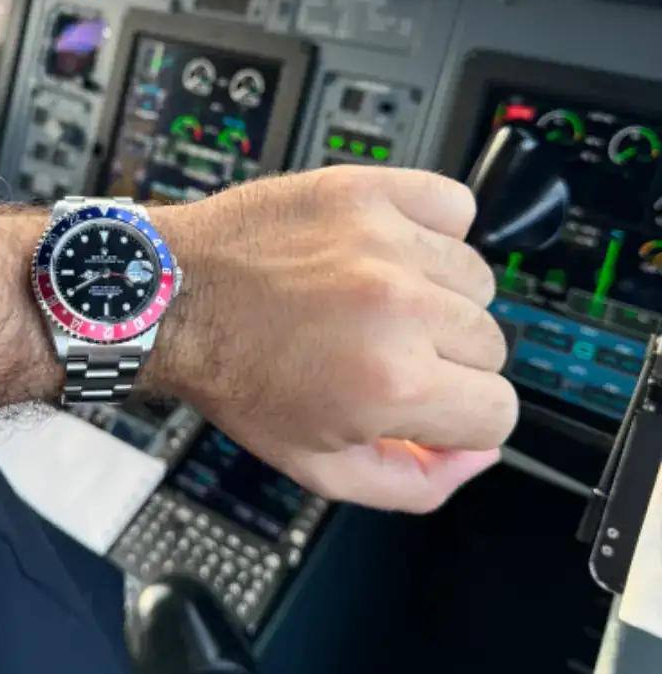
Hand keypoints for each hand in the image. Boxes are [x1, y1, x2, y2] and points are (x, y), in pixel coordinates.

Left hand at [151, 168, 515, 513]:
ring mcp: (386, 242)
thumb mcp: (316, 466)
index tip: (431, 405)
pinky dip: (433, 228)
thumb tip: (478, 455)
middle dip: (447, 362)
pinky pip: (452, 206)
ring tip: (377, 301)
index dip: (463, 418)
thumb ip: (413, 482)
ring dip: (439, 297)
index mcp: (393, 384)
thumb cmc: (233, 376)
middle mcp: (400, 308)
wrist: (172, 299)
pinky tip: (390, 252)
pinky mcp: (367, 192)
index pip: (501, 411)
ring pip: (477, 279)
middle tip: (386, 353)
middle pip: (492, 345)